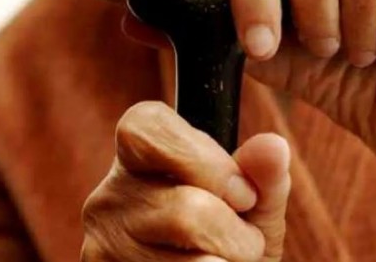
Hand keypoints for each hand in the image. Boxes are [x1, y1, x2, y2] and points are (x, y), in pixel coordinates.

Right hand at [81, 102, 290, 261]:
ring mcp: (103, 245)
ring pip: (185, 256)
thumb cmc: (232, 247)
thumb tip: (273, 145)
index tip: (242, 193)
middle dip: (232, 231)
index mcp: (140, 159)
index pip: (147, 127)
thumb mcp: (256, 210)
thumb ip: (264, 177)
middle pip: (183, 207)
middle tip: (246, 244)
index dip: (202, 159)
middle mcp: (109, 197)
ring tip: (223, 261)